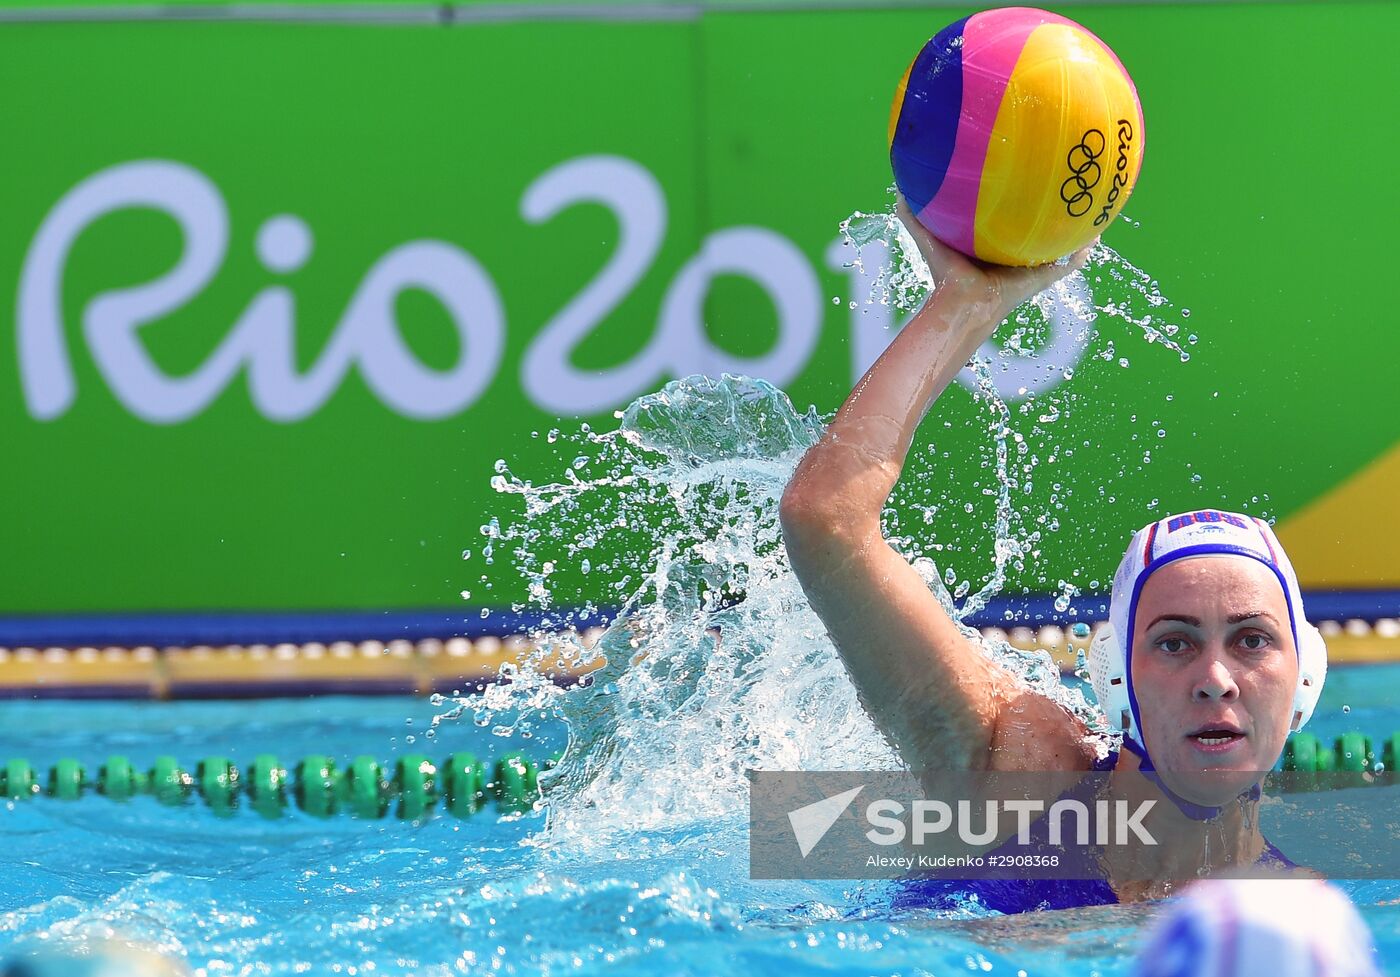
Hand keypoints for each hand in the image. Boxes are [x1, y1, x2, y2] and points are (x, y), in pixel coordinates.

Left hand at [895, 196, 1095, 320]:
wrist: (963, 304)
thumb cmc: (945, 276)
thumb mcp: (929, 240)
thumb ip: (914, 218)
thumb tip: (898, 191)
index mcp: (992, 245)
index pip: (1008, 220)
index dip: (1017, 202)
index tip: (1025, 178)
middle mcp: (1014, 254)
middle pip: (1036, 229)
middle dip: (1050, 211)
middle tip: (1065, 186)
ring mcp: (1031, 266)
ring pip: (1058, 245)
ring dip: (1074, 229)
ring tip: (1092, 206)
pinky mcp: (1041, 278)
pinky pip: (1067, 264)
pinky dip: (1082, 252)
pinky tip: (1095, 236)